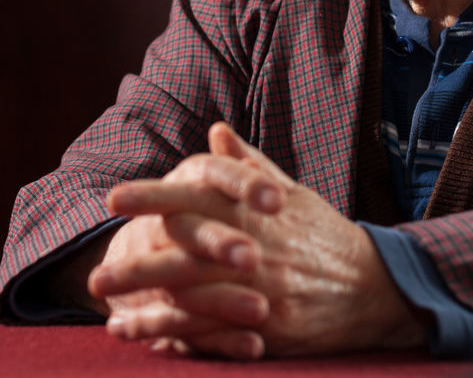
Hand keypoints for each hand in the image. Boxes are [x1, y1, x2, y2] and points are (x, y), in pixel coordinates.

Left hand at [91, 123, 427, 357]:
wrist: (375, 286)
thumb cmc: (324, 236)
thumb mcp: (292, 193)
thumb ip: (248, 165)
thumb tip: (216, 131)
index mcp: (255, 211)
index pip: (197, 197)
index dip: (153, 197)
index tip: (114, 198)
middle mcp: (255, 249)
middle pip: (187, 255)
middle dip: (138, 266)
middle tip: (97, 274)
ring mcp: (260, 291)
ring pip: (196, 300)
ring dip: (149, 310)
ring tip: (109, 315)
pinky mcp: (268, 328)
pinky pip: (215, 335)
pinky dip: (178, 339)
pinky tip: (149, 341)